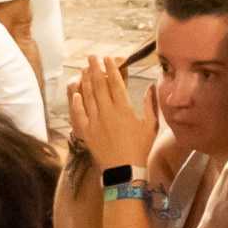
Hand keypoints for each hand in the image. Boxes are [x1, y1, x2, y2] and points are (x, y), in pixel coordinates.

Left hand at [69, 55, 157, 171]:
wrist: (124, 171)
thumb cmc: (141, 148)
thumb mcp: (151, 125)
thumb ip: (150, 104)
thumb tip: (151, 86)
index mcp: (124, 109)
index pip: (115, 83)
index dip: (111, 68)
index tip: (108, 57)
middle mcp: (107, 112)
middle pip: (99, 85)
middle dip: (95, 68)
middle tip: (92, 56)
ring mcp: (94, 122)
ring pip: (87, 96)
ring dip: (85, 81)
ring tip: (84, 69)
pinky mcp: (86, 133)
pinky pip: (79, 114)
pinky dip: (76, 103)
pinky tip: (76, 93)